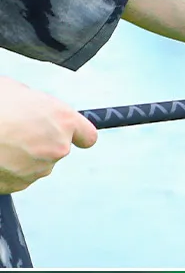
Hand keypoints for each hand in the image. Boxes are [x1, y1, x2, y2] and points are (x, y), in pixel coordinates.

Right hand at [0, 77, 96, 193]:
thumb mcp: (11, 88)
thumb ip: (31, 100)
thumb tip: (31, 105)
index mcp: (61, 120)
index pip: (87, 134)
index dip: (79, 134)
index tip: (74, 134)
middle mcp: (58, 147)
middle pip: (57, 146)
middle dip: (39, 138)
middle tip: (13, 125)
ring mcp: (41, 168)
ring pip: (38, 161)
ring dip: (23, 152)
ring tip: (0, 137)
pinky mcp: (22, 184)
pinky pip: (20, 174)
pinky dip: (9, 165)